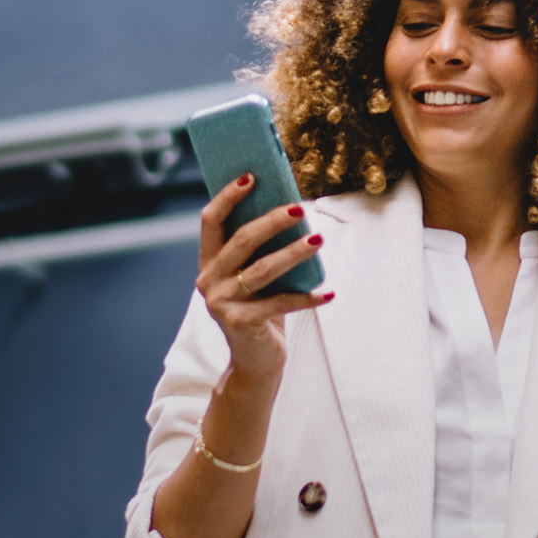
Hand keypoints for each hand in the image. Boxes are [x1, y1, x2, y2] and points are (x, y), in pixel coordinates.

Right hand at [195, 176, 329, 394]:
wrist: (255, 361)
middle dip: (272, 221)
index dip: (229, 196)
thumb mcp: (253, 278)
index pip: (211, 220)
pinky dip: (307, 298)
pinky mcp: (241, 323)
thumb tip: (293, 211)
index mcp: (209, 262)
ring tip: (319, 241)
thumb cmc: (260, 310)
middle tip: (300, 209)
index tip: (252, 176)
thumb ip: (260, 251)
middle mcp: (209, 281)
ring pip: (262, 269)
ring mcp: (222, 303)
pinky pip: (280, 303)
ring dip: (294, 253)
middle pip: (241, 240)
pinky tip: (328, 293)